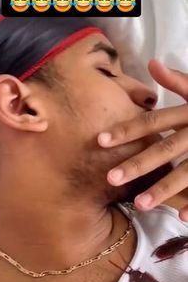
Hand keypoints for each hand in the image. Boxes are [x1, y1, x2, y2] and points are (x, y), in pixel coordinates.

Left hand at [97, 59, 187, 219]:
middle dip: (138, 164)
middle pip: (165, 149)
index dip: (127, 130)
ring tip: (139, 205)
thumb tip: (151, 63)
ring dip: (163, 188)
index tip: (101, 141)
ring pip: (186, 171)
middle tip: (111, 178)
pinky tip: (182, 217)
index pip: (153, 121)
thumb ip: (179, 81)